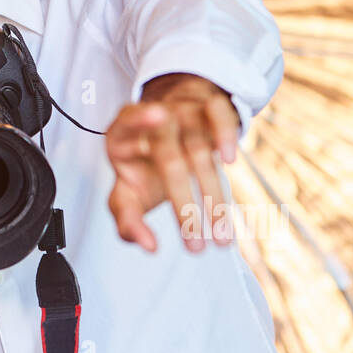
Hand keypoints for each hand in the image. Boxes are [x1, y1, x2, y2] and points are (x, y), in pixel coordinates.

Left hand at [104, 72, 240, 253]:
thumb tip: (149, 246)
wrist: (165, 125)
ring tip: (221, 237)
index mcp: (122, 136)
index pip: (126, 126)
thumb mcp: (127, 192)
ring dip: (212, 195)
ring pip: (199, 148)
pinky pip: (219, 114)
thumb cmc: (142, 165)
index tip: (153, 130)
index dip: (139, 124)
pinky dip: (225, 135)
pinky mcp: (208, 107)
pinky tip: (229, 160)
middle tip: (195, 246)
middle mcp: (152, 119)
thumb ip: (127, 220)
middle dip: (183, 205)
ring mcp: (183, 111)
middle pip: (168, 157)